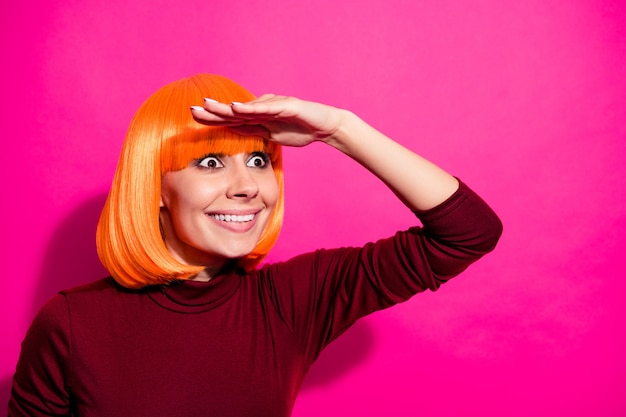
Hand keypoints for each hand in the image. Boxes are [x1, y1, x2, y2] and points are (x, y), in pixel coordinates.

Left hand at [190, 94, 345, 146]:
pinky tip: (237, 106)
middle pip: (233, 111)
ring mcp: (274, 105)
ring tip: (208, 106)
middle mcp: (263, 108)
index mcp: (258, 117)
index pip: (231, 119)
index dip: (213, 118)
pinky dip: (251, 107)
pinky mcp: (287, 105)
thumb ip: (253, 131)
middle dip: (213, 111)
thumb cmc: (300, 129)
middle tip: (191, 109)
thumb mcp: (271, 135)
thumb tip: (233, 132)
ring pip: (246, 107)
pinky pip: (267, 107)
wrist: (326, 126)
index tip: (193, 119)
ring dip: (227, 107)